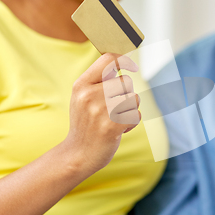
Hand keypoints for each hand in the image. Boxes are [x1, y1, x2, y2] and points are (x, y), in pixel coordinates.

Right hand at [64, 53, 140, 174]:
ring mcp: (101, 110)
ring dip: (130, 109)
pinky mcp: (113, 125)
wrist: (78, 154)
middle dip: (126, 95)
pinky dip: (132, 123)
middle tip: (113, 109)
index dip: (124, 60)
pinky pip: (136, 114)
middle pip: (126, 81)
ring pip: (134, 98)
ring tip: (115, 119)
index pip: (108, 60)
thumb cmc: (86, 123)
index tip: (132, 66)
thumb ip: (98, 81)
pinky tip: (118, 130)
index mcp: (81, 85)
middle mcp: (89, 95)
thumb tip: (120, 62)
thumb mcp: (82, 98)